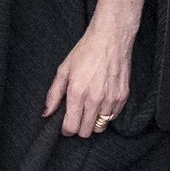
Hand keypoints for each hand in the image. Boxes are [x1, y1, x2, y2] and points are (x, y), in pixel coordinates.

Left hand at [43, 19, 136, 139]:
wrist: (110, 39)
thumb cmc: (86, 51)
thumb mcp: (64, 70)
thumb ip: (54, 94)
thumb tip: (47, 112)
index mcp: (77, 93)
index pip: (71, 127)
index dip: (66, 130)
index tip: (65, 126)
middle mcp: (95, 99)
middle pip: (86, 131)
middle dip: (79, 128)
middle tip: (76, 117)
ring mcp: (111, 100)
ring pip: (100, 126)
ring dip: (93, 122)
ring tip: (89, 109)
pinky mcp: (123, 97)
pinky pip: (113, 117)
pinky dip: (106, 114)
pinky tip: (101, 102)